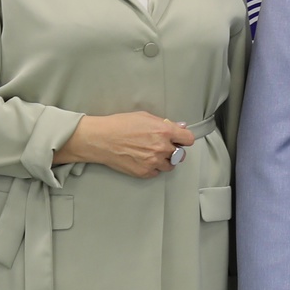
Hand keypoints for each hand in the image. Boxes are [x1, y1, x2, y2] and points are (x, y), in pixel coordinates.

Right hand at [57, 112, 195, 179]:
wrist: (101, 139)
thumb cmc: (119, 125)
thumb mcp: (144, 117)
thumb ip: (164, 123)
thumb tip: (179, 127)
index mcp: (164, 131)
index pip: (188, 139)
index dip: (184, 139)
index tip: (181, 140)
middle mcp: (161, 148)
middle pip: (180, 154)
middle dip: (173, 150)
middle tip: (162, 146)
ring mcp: (154, 162)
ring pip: (169, 166)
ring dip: (164, 161)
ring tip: (151, 154)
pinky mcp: (145, 172)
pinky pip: (157, 172)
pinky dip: (153, 168)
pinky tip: (143, 159)